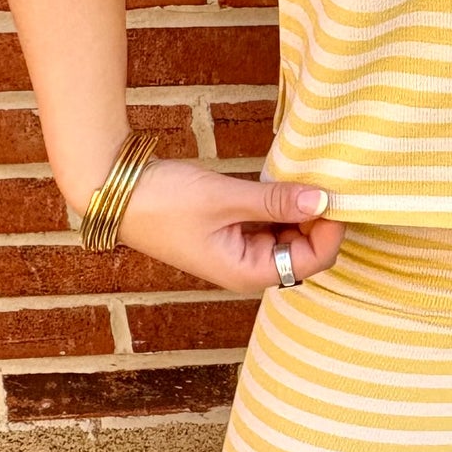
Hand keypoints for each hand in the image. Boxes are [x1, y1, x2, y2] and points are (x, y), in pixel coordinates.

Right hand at [114, 155, 344, 293]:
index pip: (313, 261)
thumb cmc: (164, 201)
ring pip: (288, 236)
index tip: (337, 194)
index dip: (331, 230)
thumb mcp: (225, 198)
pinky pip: (269, 224)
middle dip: (318, 220)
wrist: (115, 192)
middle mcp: (247, 269)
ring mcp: (239, 252)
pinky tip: (282, 183)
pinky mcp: (230, 234)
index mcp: (247, 273)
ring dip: (300, 211)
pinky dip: (280, 206)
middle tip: (324, 180)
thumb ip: (276, 202)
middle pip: (304, 251)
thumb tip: (323, 200)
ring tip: (304, 178)